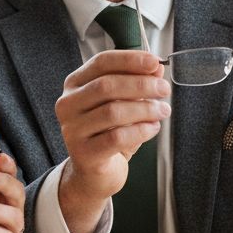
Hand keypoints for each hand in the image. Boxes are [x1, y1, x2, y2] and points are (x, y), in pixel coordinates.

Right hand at [55, 50, 169, 232]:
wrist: (95, 172)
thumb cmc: (108, 132)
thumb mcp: (122, 103)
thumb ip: (136, 83)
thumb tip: (156, 68)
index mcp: (75, 84)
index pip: (101, 63)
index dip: (130, 60)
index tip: (154, 62)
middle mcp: (68, 104)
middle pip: (107, 86)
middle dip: (141, 85)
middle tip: (164, 90)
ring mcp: (72, 129)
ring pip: (113, 112)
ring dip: (145, 108)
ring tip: (162, 111)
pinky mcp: (83, 153)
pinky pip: (116, 137)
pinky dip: (140, 130)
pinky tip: (152, 128)